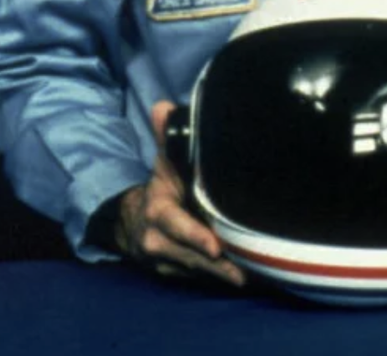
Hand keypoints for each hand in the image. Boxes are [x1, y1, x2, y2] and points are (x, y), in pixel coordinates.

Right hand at [112, 100, 243, 286]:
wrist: (134, 223)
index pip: (174, 224)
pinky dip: (220, 278)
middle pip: (191, 255)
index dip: (193, 236)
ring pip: (199, 271)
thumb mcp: (163, 163)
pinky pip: (200, 279)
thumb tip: (164, 106)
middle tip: (245, 267)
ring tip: (252, 274)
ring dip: (224, 273)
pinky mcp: (177, 276)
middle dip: (218, 263)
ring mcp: (167, 262)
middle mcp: (157, 241)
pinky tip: (246, 276)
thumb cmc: (161, 188)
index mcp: (156, 211)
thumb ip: (167, 136)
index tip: (214, 246)